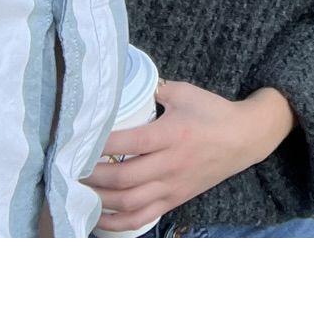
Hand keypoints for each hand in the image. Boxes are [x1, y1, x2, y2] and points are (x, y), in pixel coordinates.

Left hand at [85, 81, 292, 232]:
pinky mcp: (174, 199)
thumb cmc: (213, 112)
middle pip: (122, 178)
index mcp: (171, 134)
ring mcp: (172, 186)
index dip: (99, 145)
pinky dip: (117, 223)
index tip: (77, 142)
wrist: (245, 138)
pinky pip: (142, 218)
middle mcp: (169, 164)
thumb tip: (127, 89)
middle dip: (91, 176)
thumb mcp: (186, 92)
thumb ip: (156, 90)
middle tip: (69, 169)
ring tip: (78, 191)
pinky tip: (98, 218)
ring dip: (99, 200)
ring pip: (128, 202)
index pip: (127, 144)